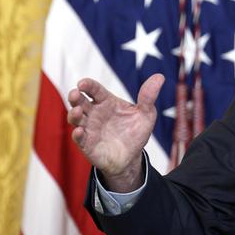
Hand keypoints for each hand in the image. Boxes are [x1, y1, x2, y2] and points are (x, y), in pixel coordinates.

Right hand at [67, 74, 164, 191]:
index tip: (83, 83)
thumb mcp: (146, 114)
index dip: (88, 85)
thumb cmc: (136, 131)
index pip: (95, 90)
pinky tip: (80, 131)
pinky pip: (79, 139)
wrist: (132, 156)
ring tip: (78, 111)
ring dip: (74, 114)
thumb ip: (148, 96)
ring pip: (75, 118)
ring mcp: (89, 128)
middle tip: (75, 93)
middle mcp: (94, 113)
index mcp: (106, 102)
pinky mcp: (87, 144)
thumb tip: (160, 77)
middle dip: (75, 96)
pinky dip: (77, 135)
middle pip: (80, 102)